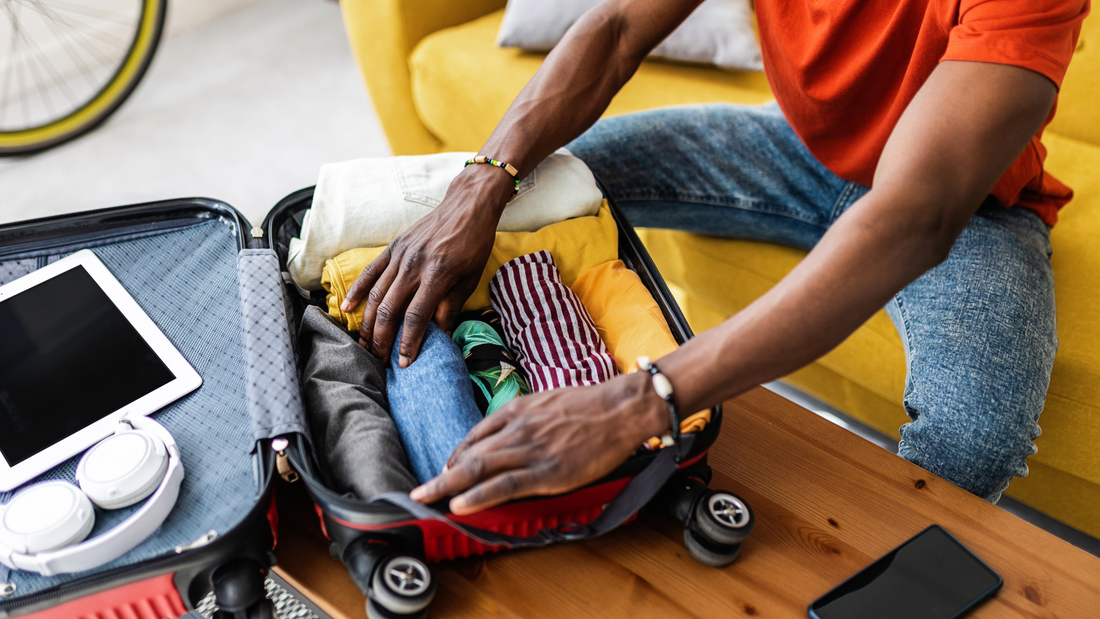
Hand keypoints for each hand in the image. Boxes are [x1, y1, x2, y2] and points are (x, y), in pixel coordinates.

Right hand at [341, 166, 513, 366]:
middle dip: (383, 340)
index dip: (408, 342)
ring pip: (376, 295)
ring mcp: (400, 255)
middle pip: (391, 309)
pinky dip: (357, 291)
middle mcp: (414, 265)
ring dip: (369, 323)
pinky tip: (347, 309)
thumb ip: (451, 307)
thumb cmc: (474, 244)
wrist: (467, 206)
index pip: (417, 316)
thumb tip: (440, 337)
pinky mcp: (393, 247)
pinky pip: (370, 272)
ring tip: (365, 345)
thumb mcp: (470, 278)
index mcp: (437, 274)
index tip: (404, 363)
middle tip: (380, 361)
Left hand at [410, 372, 669, 514]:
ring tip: (426, 500)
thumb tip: (508, 435)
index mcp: (516, 410)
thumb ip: (524, 418)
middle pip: (469, 454)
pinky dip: (479, 495)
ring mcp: (530, 450)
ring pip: (479, 469)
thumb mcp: (547, 402)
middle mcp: (516, 429)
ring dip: (447, 487)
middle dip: (441, 475)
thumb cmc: (590, 406)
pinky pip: (505, 484)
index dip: (455, 457)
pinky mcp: (548, 471)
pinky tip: (460, 504)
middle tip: (418, 491)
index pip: (474, 436)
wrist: (621, 409)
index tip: (444, 472)